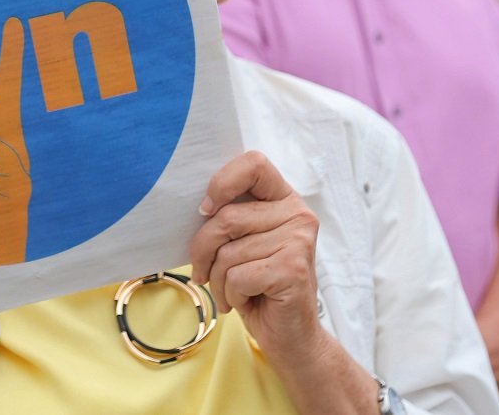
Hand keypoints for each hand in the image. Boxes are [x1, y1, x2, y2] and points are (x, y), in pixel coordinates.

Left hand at [189, 151, 322, 361]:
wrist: (290, 336)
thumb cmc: (257, 286)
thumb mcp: (241, 244)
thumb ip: (229, 219)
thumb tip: (199, 207)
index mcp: (284, 198)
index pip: (253, 163)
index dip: (221, 182)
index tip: (205, 210)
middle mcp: (298, 214)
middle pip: (226, 217)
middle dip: (203, 250)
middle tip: (204, 272)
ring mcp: (299, 241)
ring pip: (228, 252)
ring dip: (218, 280)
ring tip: (231, 292)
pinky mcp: (293, 269)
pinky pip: (237, 276)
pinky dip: (231, 295)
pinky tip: (246, 301)